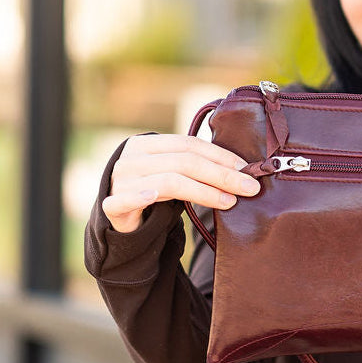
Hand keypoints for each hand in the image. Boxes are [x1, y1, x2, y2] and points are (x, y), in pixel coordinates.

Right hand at [102, 133, 260, 233]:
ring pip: (169, 181)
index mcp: (147, 144)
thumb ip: (195, 167)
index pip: (189, 144)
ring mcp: (120, 180)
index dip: (220, 155)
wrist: (117, 217)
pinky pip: (127, 199)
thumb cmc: (152, 193)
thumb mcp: (171, 174)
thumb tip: (241, 171)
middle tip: (249, 188)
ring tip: (229, 201)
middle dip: (221, 175)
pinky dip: (141, 195)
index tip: (247, 169)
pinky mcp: (112, 205)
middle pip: (184, 162)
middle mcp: (132, 158)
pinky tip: (154, 195)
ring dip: (203, 191)